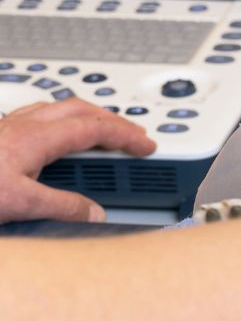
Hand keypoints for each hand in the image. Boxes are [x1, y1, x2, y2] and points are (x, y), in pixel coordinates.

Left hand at [0, 100, 156, 222]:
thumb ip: (62, 207)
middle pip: (81, 109)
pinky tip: (58, 135)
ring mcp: (9, 126)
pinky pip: (39, 114)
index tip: (145, 145)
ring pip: (59, 108)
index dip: (126, 135)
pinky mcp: (0, 133)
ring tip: (102, 131)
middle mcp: (24, 124)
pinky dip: (62, 120)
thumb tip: (94, 212)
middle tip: (132, 135)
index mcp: (36, 137)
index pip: (95, 128)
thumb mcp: (20, 204)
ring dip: (88, 116)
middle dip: (113, 120)